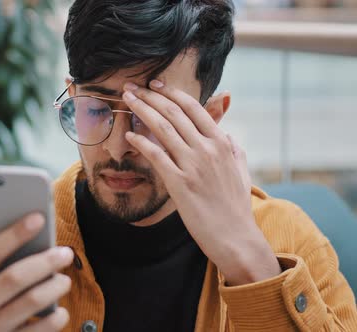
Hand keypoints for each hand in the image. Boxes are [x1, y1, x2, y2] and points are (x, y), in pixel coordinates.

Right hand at [0, 213, 73, 331]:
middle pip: (13, 277)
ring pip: (29, 302)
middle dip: (43, 262)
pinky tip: (62, 312)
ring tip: (65, 279)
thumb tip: (1, 227)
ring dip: (53, 288)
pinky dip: (54, 320)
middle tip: (66, 252)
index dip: (16, 233)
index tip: (39, 217)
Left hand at [122, 81, 280, 285]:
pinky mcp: (179, 183)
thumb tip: (229, 136)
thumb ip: (235, 151)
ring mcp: (193, 165)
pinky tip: (129, 134)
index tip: (155, 84)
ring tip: (126, 99)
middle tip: (132, 86)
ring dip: (141, 110)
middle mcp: (207, 149)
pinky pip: (156, 155)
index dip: (172, 93)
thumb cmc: (236, 208)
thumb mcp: (242, 173)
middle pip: (173, 113)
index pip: (193, 107)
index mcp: (222, 143)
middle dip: (150, 96)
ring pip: (162, 128)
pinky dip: (141, 141)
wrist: (236, 238)